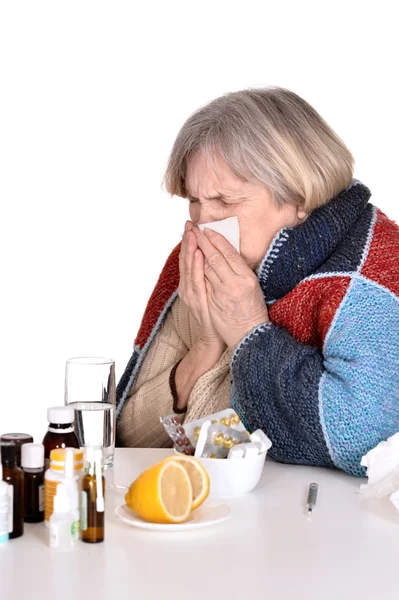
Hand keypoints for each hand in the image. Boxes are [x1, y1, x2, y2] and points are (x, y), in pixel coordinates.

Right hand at [178, 221, 225, 349]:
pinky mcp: (198, 301)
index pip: (188, 257)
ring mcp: (191, 294)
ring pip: (189, 267)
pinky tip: (198, 254)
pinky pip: (197, 281)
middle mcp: (187, 287)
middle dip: (188, 240)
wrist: (216, 336)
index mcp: (190, 283)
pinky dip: (197, 266)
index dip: (189, 241)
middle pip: (186, 259)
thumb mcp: (211, 290)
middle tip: (189, 224)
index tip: (191, 225)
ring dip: (190, 249)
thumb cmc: (217, 313)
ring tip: (192, 233)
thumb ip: (209, 275)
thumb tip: (212, 257)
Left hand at [192, 225, 268, 349]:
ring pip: (205, 267)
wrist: (247, 334)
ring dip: (195, 249)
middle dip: (203, 240)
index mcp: (247, 278)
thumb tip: (228, 253)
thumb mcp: (253, 287)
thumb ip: (241, 271)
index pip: (229, 253)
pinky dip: (194, 267)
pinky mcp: (210, 301)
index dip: (217, 239)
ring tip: (189, 236)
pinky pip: (200, 280)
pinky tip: (191, 256)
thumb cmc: (252, 309)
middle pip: (215, 257)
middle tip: (194, 227)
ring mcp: (221, 293)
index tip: (208, 229)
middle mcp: (234, 283)